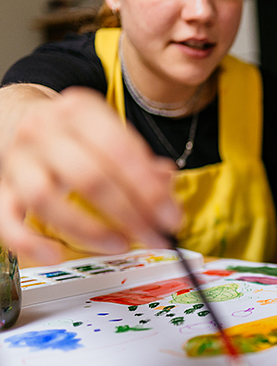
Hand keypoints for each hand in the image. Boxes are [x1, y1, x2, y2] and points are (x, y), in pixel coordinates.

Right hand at [0, 86, 182, 264]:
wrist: (19, 115)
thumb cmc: (75, 130)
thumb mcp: (109, 130)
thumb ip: (140, 158)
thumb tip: (166, 184)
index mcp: (80, 110)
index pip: (120, 150)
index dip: (149, 188)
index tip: (171, 216)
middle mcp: (44, 131)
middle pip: (89, 177)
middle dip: (129, 213)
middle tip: (155, 235)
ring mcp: (18, 159)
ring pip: (46, 199)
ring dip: (88, 230)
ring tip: (120, 244)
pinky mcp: (1, 186)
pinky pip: (7, 219)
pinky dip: (30, 242)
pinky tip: (57, 255)